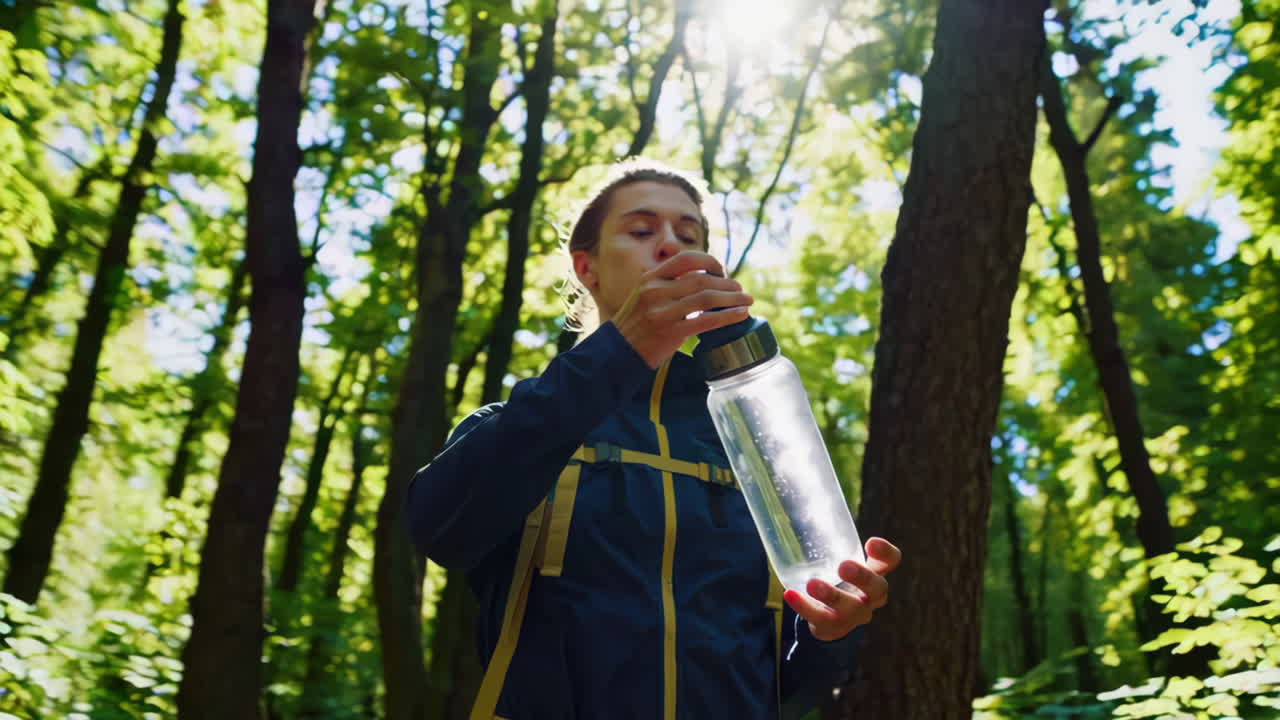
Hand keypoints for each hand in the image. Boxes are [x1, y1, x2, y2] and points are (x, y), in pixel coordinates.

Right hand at [611, 250, 753, 368]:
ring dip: (732, 298)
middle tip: (741, 290)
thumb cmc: (636, 326)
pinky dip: (727, 317)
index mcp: (651, 278)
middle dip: (727, 284)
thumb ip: (667, 286)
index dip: (710, 262)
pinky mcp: (670, 332)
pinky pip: (706, 321)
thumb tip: (703, 282)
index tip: (722, 271)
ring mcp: (662, 311)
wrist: (616, 353)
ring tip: (747, 301)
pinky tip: (740, 315)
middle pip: (701, 280)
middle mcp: (656, 291)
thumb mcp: (644, 296)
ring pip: (706, 298)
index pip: (686, 259)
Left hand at [783, 537, 900, 641]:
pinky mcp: (832, 627)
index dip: (885, 553)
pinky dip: (804, 606)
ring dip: (831, 594)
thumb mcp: (838, 557)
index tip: (871, 541)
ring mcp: (853, 615)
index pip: (890, 562)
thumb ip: (827, 534)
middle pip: (877, 589)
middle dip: (862, 577)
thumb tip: (794, 492)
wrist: (828, 618)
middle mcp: (870, 597)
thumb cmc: (835, 578)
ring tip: (812, 583)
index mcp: (874, 574)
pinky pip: (819, 618)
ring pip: (848, 608)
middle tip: (844, 565)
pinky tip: (790, 594)